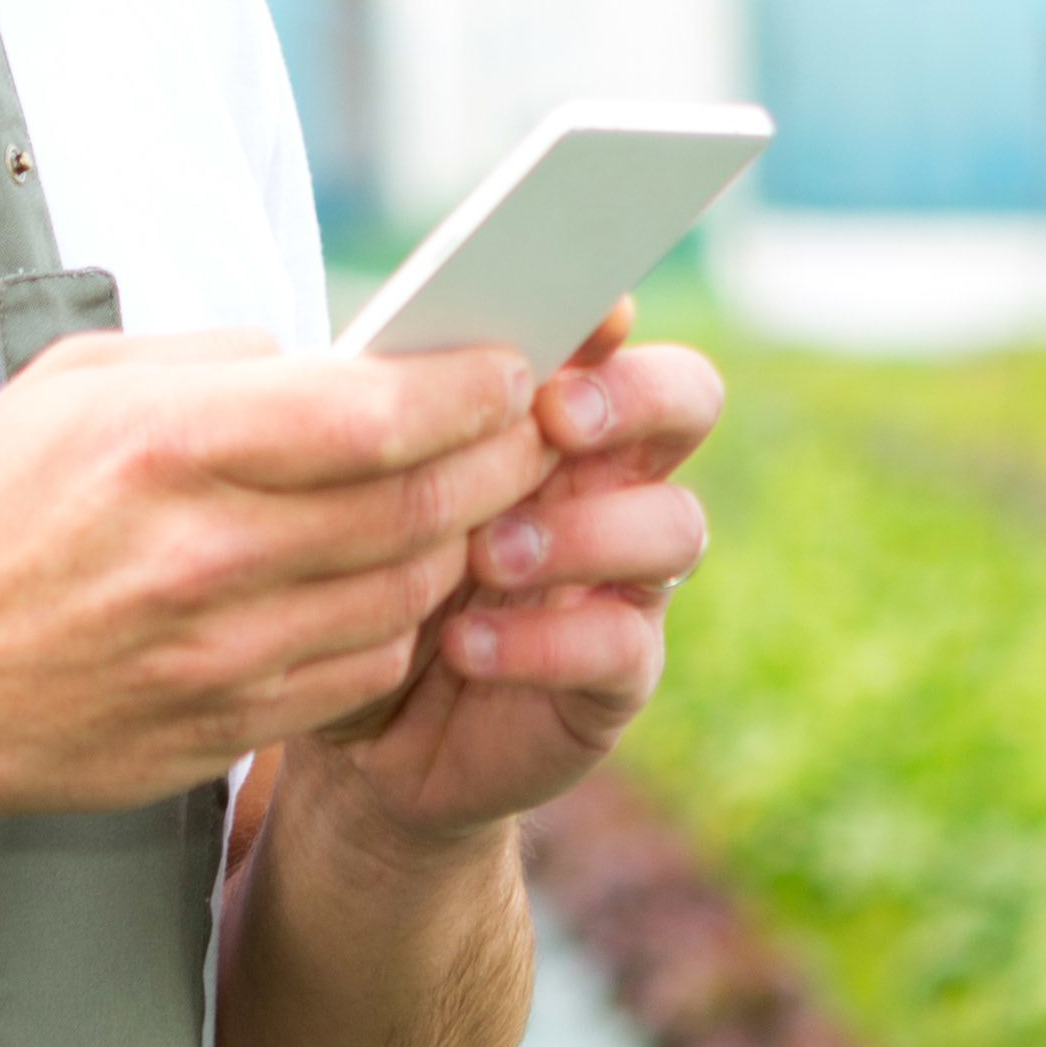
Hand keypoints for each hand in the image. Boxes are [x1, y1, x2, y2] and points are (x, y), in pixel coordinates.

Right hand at [0, 328, 558, 836]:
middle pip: (421, 503)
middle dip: (503, 459)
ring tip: (473, 501)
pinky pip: (363, 673)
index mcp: (166, 444)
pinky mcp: (223, 724)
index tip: (508, 362)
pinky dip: (400, 625)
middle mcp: (202, 553)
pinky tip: (391, 584)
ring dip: (461, 543)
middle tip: (531, 428)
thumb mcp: (72, 388)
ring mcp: (218, 653)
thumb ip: (215, 360)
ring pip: (410, 594)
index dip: (470, 387)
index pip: (378, 412)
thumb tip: (335, 355)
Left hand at [288, 302, 721, 842]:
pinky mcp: (616, 675)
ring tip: (486, 553)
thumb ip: (394, 424)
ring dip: (579, 531)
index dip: (607, 314)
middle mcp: (608, 483)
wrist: (357, 736)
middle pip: (688, 399)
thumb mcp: (361, 492)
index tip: (579, 310)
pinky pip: (622, 644)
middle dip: (633, 397)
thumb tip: (385, 353)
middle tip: (554, 419)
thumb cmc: (361, 579)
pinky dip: (543, 642)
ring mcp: (623, 579)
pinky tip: (465, 646)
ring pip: (675, 524)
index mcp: (550, 418)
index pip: (614, 339)